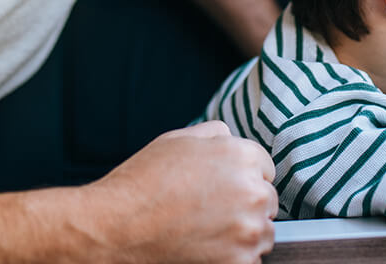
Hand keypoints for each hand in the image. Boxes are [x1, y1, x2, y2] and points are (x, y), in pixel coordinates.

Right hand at [82, 121, 277, 263]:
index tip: (224, 188)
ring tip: (208, 230)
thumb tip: (231, 139)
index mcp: (241, 155)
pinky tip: (207, 247)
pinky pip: (252, 259)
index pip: (266, 168)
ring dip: (244, 232)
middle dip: (246, 205)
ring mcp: (249, 228)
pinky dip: (234, 257)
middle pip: (267, 200)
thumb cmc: (143, 181)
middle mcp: (252, 190)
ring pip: (263, 232)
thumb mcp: (178, 140)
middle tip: (212, 211)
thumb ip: (215, 134)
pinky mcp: (241, 261)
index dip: (243, 177)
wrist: (117, 226)